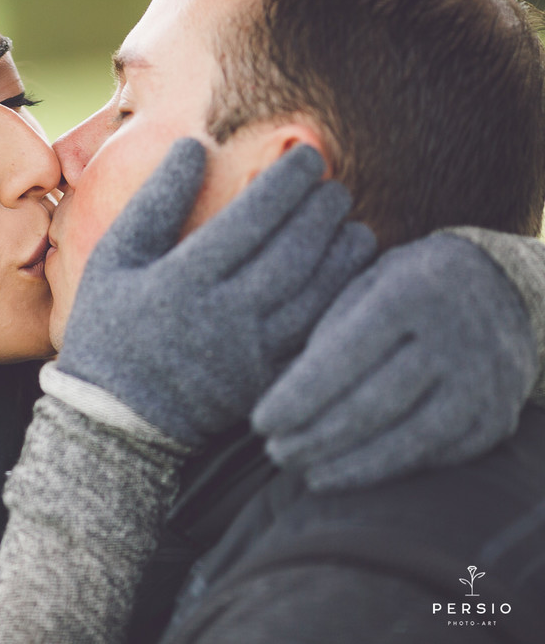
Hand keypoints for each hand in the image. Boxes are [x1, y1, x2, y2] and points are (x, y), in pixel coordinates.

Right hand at [56, 139, 375, 446]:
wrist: (116, 419)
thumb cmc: (110, 328)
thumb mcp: (116, 259)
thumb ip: (155, 201)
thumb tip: (194, 146)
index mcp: (184, 280)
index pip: (254, 217)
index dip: (287, 182)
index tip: (306, 157)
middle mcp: (225, 316)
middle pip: (296, 250)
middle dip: (323, 210)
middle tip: (334, 184)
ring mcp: (253, 353)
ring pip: (319, 292)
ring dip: (343, 252)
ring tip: (350, 224)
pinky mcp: (270, 381)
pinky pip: (321, 333)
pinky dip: (343, 300)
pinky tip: (349, 277)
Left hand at [254, 232, 537, 490]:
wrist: (499, 287)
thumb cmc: (404, 287)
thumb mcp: (364, 287)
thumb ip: (328, 334)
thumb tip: (284, 396)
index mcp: (409, 294)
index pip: (344, 357)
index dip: (299, 397)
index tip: (260, 422)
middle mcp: (453, 339)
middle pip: (374, 404)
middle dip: (317, 437)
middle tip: (275, 452)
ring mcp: (483, 382)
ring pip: (409, 439)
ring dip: (351, 465)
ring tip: (306, 473)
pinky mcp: (497, 417)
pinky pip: (439, 454)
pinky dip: (390, 468)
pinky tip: (352, 473)